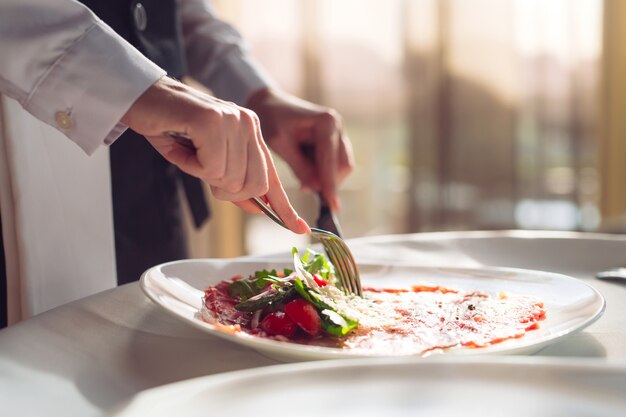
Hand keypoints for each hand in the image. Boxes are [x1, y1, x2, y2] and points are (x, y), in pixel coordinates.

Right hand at [121, 76, 308, 233]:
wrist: (142, 97)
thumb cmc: (171, 129)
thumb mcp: (207, 160)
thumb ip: (233, 181)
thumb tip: (257, 207)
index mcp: (251, 132)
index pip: (271, 176)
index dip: (284, 206)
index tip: (298, 227)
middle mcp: (248, 124)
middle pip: (253, 185)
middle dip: (225, 190)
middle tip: (201, 168)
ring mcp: (233, 120)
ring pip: (230, 179)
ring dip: (203, 174)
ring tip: (189, 150)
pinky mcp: (214, 122)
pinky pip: (211, 168)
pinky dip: (191, 166)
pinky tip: (183, 146)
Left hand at [246, 88, 353, 211]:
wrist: (269, 104)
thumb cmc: (272, 120)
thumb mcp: (280, 144)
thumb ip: (299, 167)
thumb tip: (315, 189)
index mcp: (326, 123)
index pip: (331, 160)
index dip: (330, 184)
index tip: (331, 206)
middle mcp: (337, 126)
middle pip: (343, 165)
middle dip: (328, 182)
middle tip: (305, 190)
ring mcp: (338, 133)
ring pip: (341, 167)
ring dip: (325, 178)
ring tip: (303, 181)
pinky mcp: (334, 140)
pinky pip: (334, 164)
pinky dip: (323, 173)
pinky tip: (306, 173)